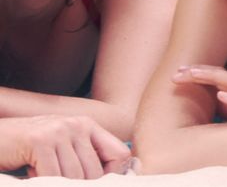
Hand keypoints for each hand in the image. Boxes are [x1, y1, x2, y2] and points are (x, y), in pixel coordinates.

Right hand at [0, 116, 130, 178]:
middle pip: (95, 171)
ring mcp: (59, 131)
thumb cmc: (27, 148)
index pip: (120, 154)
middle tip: (60, 182)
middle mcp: (77, 124)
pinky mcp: (40, 141)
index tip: (98, 184)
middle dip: (81, 185)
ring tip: (45, 177)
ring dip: (59, 183)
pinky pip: (53, 176)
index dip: (113, 175)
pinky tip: (31, 174)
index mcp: (87, 125)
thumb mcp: (62, 148)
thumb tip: (118, 177)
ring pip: (74, 176)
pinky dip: (43, 182)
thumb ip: (84, 157)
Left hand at [173, 65, 226, 120]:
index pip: (216, 76)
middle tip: (177, 72)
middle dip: (199, 72)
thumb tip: (197, 104)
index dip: (198, 72)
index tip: (177, 73)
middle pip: (221, 75)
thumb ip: (220, 106)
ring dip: (213, 77)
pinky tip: (221, 96)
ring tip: (194, 74)